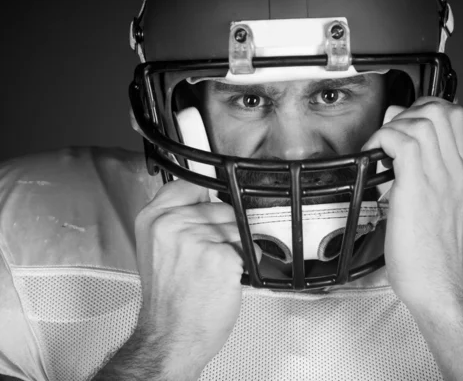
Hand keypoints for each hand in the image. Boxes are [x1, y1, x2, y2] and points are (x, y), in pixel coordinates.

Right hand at [133, 179, 254, 378]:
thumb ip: (178, 217)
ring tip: (216, 269)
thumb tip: (208, 196)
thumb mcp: (159, 249)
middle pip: (221, 206)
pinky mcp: (220, 257)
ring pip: (238, 227)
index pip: (192, 184)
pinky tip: (227, 278)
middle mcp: (172, 225)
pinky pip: (250, 247)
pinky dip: (248, 263)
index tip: (213, 206)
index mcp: (154, 219)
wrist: (170, 337)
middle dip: (225, 230)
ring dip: (237, 247)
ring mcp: (196, 240)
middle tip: (209, 257)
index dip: (208, 196)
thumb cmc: (169, 300)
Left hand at [362, 97, 462, 307]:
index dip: (424, 109)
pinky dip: (381, 140)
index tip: (403, 123)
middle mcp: (452, 169)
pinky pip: (401, 142)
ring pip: (421, 120)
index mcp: (458, 172)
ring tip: (380, 149)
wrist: (438, 283)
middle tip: (389, 133)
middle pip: (440, 109)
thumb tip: (397, 157)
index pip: (455, 116)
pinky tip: (373, 160)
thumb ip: (423, 179)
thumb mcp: (435, 207)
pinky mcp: (417, 188)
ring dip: (393, 126)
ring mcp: (437, 176)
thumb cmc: (432, 253)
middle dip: (408, 111)